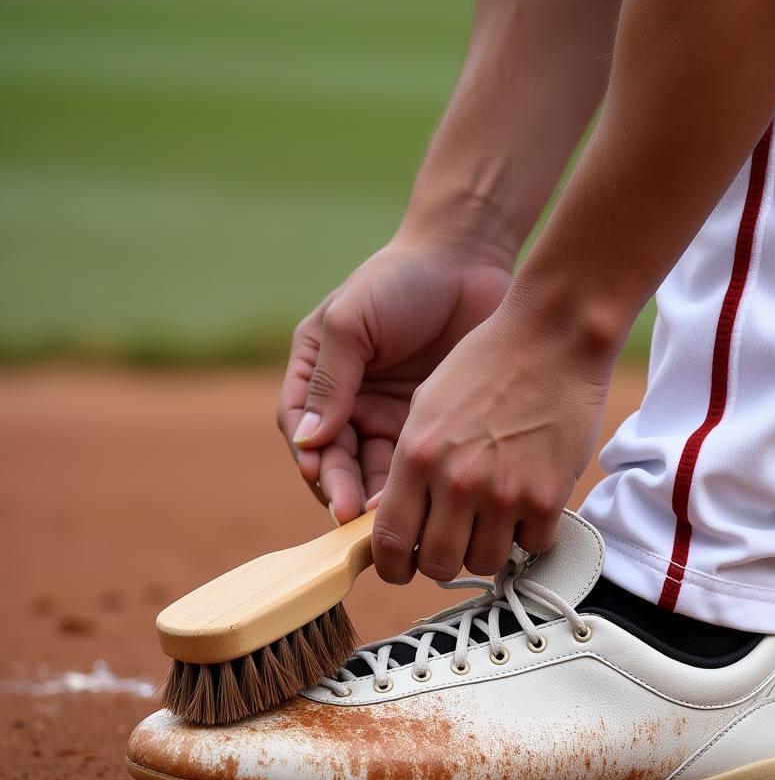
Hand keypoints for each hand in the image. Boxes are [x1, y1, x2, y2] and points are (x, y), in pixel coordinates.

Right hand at [277, 239, 511, 521]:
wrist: (467, 260)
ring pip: (375, 471)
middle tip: (359, 519)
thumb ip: (330, 380)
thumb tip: (309, 442)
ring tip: (392, 519)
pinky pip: (415, 465)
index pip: (303, 430)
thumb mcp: (352, 322)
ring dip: (379, 498)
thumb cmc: (399, 280)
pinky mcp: (428, 423)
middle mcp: (348, 401)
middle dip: (345, 492)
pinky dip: (415, 486)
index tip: (328, 488)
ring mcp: (389, 415)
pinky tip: (424, 502)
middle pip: (337, 461)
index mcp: (317, 375)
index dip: (314, 463)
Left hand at [371, 303, 615, 581]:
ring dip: (486, 550)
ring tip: (493, 521)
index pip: (389, 542)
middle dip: (440, 562)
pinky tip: (528, 507)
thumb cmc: (487, 363)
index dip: (392, 567)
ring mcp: (504, 493)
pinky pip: (532, 546)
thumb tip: (397, 514)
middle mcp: (456, 481)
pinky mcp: (548, 497)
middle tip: (453, 544)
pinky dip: (529, 536)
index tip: (400, 568)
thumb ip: (409, 464)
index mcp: (415, 456)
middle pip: (438, 565)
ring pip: (485, 564)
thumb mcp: (426, 406)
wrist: (553, 337)